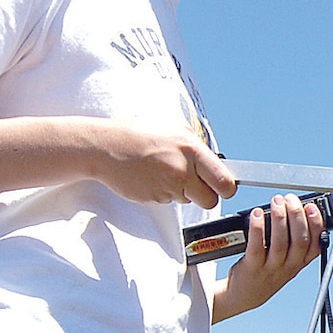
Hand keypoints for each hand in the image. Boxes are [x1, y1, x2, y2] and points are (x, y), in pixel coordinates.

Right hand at [90, 121, 236, 207]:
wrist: (105, 146)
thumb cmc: (140, 135)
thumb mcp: (175, 131)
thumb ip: (197, 149)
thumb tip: (218, 164)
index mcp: (191, 149)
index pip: (224, 181)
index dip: (227, 187)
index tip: (225, 186)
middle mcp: (182, 170)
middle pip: (210, 200)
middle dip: (207, 196)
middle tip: (197, 185)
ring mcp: (167, 186)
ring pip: (188, 200)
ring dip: (182, 191)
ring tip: (164, 171)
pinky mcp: (154, 198)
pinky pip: (169, 201)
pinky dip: (164, 192)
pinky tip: (152, 176)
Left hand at [210, 195, 324, 321]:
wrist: (246, 294)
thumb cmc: (267, 272)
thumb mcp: (288, 261)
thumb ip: (295, 241)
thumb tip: (296, 210)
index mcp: (300, 262)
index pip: (316, 244)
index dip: (316, 224)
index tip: (311, 207)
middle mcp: (288, 266)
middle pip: (300, 240)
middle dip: (297, 215)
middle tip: (290, 199)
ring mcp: (271, 268)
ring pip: (280, 242)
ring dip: (280, 218)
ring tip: (276, 202)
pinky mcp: (252, 267)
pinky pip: (256, 246)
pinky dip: (258, 227)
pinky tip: (257, 214)